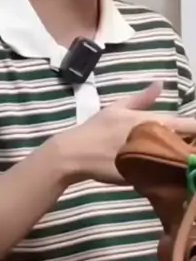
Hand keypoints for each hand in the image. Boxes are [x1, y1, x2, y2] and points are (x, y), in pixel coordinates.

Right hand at [58, 82, 195, 185]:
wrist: (76, 154)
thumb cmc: (97, 129)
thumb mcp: (117, 108)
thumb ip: (141, 98)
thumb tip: (160, 83)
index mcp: (149, 121)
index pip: (186, 125)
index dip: (195, 129)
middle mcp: (153, 140)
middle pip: (186, 144)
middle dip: (191, 145)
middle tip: (189, 146)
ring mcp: (149, 160)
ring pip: (177, 162)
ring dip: (182, 159)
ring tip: (182, 159)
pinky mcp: (143, 178)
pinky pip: (163, 177)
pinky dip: (170, 175)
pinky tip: (170, 174)